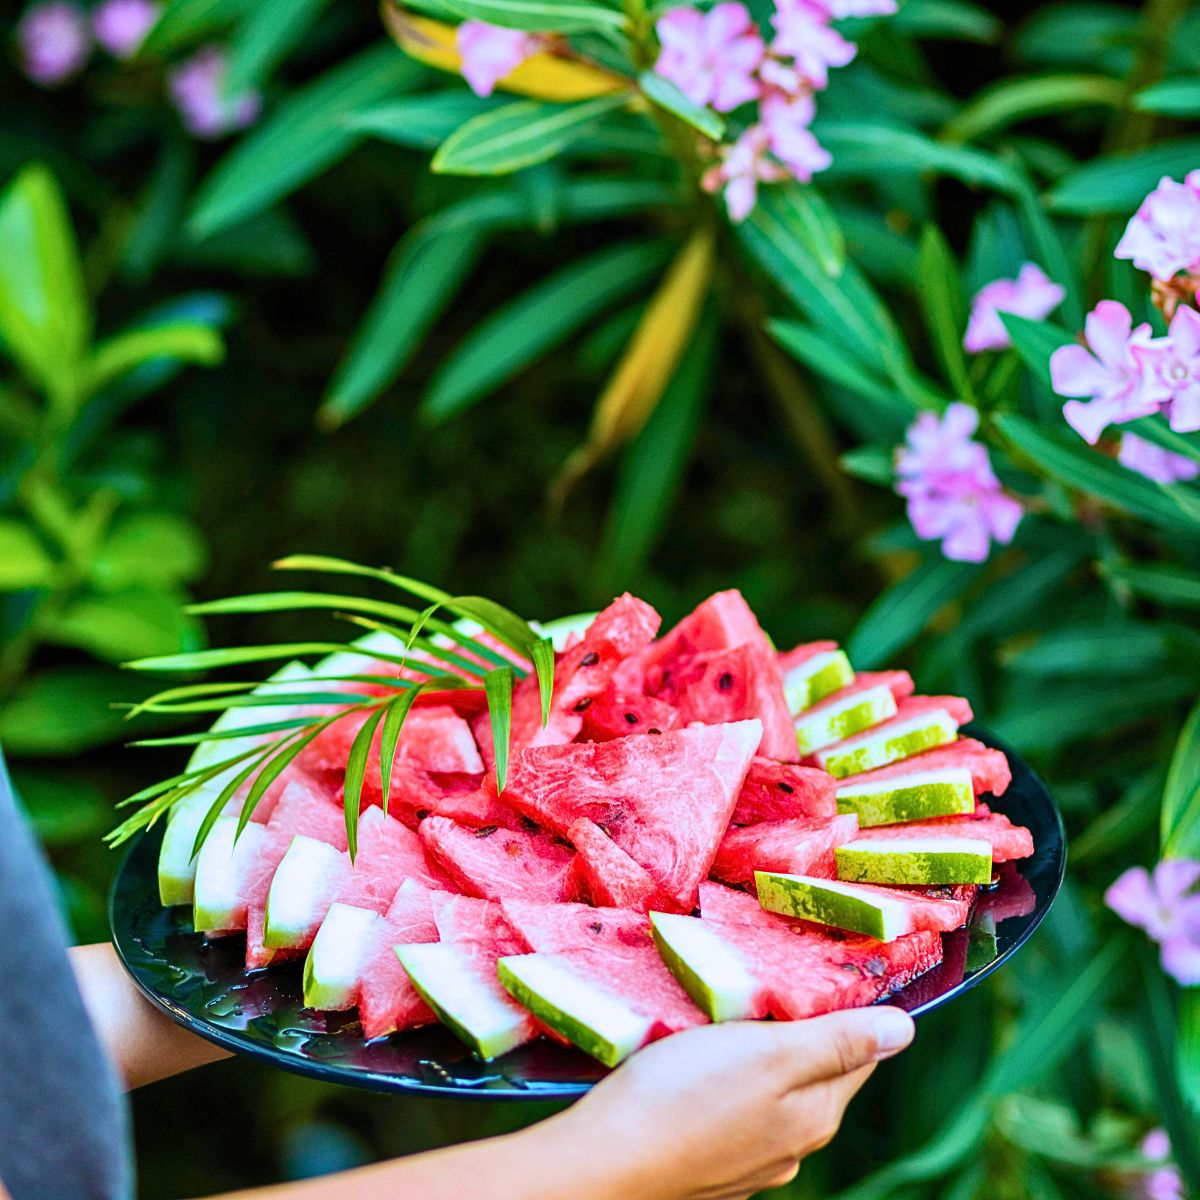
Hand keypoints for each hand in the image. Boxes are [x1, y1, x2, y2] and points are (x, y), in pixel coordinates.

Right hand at [538, 1007, 914, 1199]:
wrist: (605, 1162)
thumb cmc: (682, 1095)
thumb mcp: (767, 1053)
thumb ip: (837, 1042)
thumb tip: (906, 1031)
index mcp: (815, 1115)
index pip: (858, 1052)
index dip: (845, 1007)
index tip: (818, 969)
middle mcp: (793, 1146)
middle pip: (816, 1072)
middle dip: (799, 1028)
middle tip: (763, 983)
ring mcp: (750, 1162)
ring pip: (773, 1092)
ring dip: (759, 1055)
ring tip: (723, 1017)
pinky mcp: (711, 1165)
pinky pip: (735, 1112)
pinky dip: (727, 1083)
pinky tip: (696, 1065)